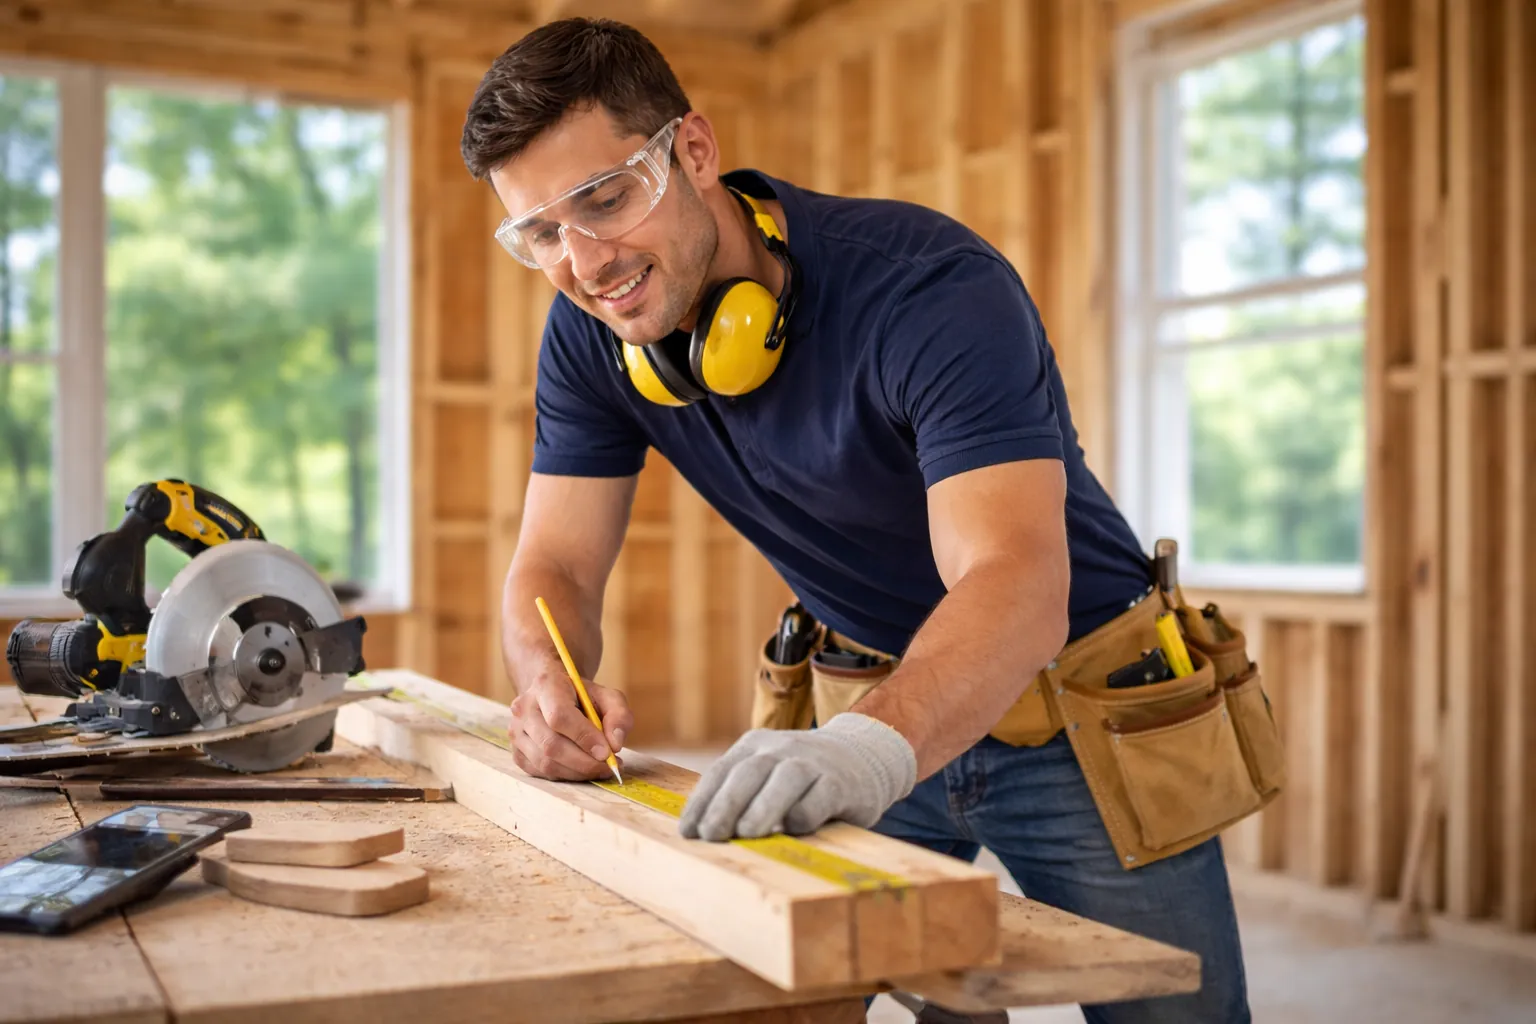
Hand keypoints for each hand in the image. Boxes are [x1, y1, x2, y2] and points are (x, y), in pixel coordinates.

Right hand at [508, 661, 632, 780]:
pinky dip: (566, 776)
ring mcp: (516, 732)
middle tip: (609, 766)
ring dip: (578, 772)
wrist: (554, 696)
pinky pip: (541, 773)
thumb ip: (619, 715)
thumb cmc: (582, 697)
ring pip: (546, 763)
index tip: (607, 752)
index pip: (559, 716)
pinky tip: (582, 769)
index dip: (584, 737)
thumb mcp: (608, 697)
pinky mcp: (517, 752)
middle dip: (585, 762)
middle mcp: (524, 708)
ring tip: (600, 768)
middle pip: (552, 744)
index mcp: (546, 685)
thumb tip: (615, 745)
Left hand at [678, 714, 916, 840]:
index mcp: (755, 747)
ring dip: (763, 807)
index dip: (702, 802)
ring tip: (747, 834)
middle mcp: (782, 749)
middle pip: (749, 772)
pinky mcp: (840, 782)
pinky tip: (794, 830)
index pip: (721, 771)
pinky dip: (805, 814)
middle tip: (711, 835)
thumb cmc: (801, 778)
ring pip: (785, 779)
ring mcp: (813, 762)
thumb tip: (703, 835)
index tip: (688, 832)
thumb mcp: (767, 774)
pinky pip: (820, 797)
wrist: (861, 756)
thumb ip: (742, 795)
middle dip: (726, 804)